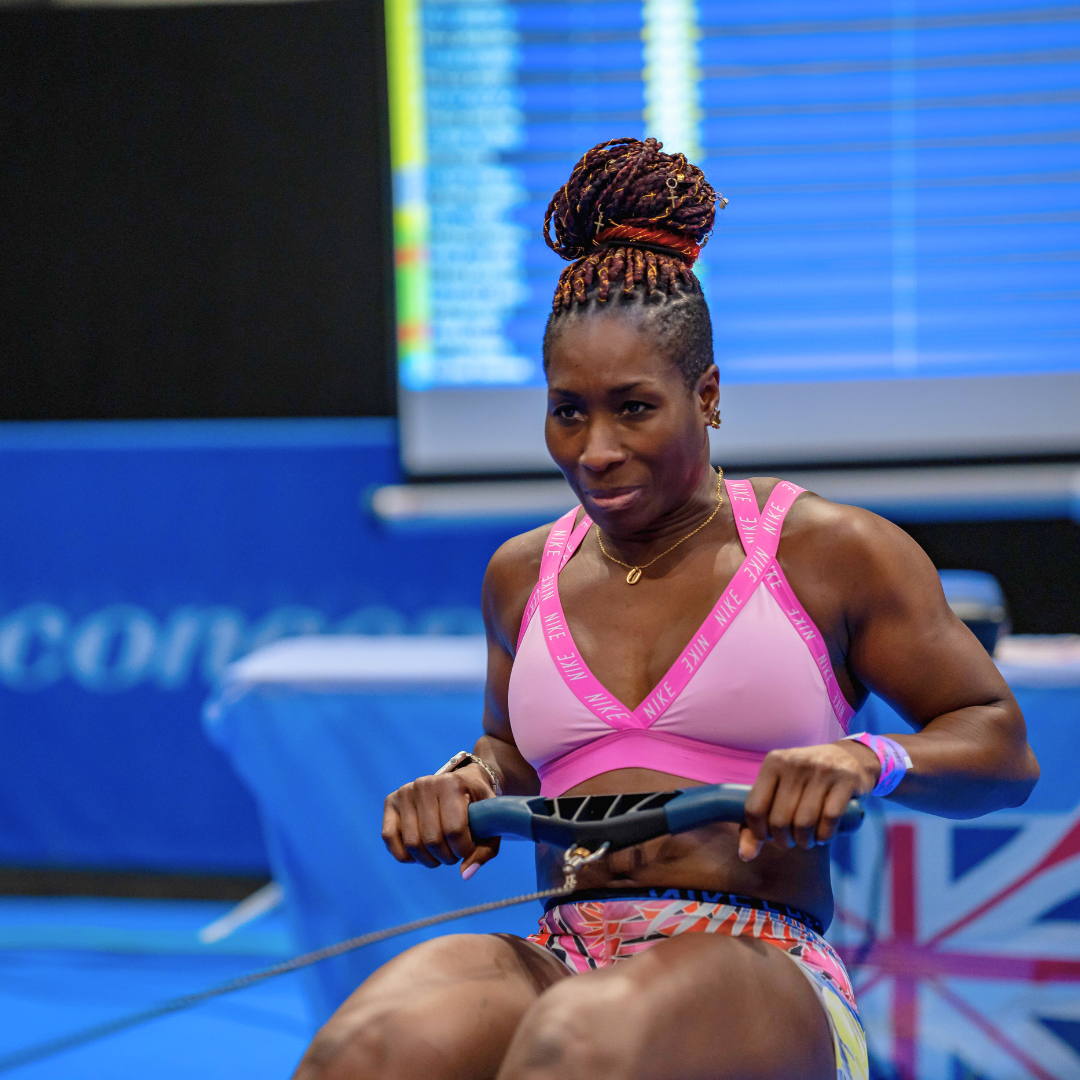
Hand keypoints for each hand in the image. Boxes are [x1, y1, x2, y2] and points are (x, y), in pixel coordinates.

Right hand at [382, 763, 500, 876]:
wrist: (464, 781)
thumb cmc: (478, 805)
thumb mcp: (491, 822)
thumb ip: (485, 850)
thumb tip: (465, 874)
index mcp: (452, 783)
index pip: (454, 830)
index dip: (463, 850)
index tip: (468, 850)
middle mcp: (425, 784)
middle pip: (432, 840)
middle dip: (446, 857)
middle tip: (454, 855)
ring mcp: (406, 791)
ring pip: (411, 843)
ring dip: (428, 860)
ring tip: (439, 855)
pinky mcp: (391, 801)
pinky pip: (389, 837)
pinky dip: (404, 855)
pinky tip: (419, 855)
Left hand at [739, 741, 879, 860]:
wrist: (849, 757)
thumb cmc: (807, 779)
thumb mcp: (780, 789)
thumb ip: (759, 819)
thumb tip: (745, 855)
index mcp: (773, 762)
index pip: (754, 807)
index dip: (758, 832)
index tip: (768, 837)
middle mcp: (795, 762)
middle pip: (779, 819)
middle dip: (783, 840)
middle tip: (791, 841)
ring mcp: (822, 770)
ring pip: (804, 822)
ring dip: (804, 841)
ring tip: (806, 840)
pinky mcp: (846, 780)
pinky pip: (830, 818)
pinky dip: (824, 835)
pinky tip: (823, 836)